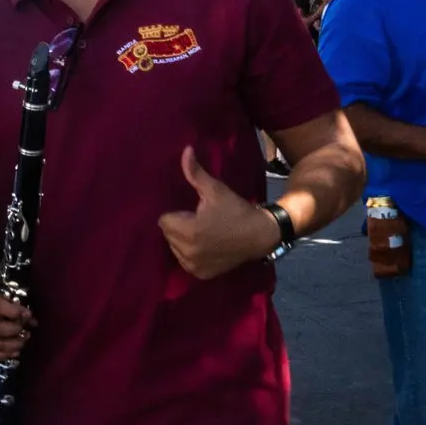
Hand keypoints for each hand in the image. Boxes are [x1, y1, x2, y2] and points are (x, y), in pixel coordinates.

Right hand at [0, 263, 35, 360]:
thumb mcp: (6, 281)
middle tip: (27, 331)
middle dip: (16, 331)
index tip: (29, 313)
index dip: (15, 312)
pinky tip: (16, 352)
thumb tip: (33, 320)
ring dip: (12, 345)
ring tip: (24, 340)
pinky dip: (4, 354)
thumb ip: (19, 298)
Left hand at [158, 147, 280, 279]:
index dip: (177, 214)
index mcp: (188, 232)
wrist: (261, 235)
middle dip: (179, 227)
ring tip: (204, 233)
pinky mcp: (200, 274)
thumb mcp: (215, 190)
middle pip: (168, 235)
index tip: (193, 211)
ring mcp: (194, 266)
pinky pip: (185, 261)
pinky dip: (192, 254)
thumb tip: (185, 150)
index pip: (164, 221)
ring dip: (184, 241)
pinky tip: (206, 246)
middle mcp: (187, 252)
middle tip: (200, 220)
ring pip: (175, 248)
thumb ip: (195, 173)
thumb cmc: (236, 209)